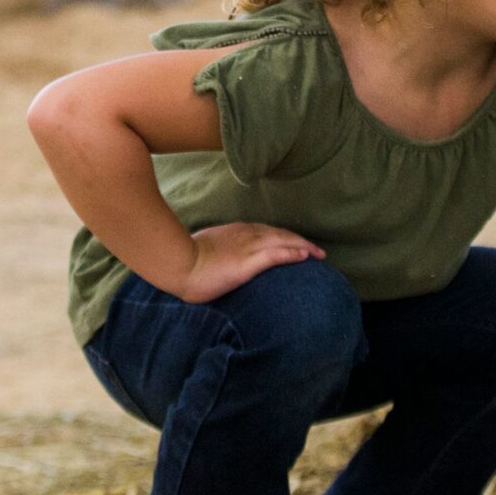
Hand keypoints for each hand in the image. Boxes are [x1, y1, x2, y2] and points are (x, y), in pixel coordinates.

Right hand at [171, 222, 325, 302]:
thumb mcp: (206, 249)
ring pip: (283, 242)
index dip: (286, 237)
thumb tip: (223, 258)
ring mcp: (247, 247)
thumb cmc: (185, 259)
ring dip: (303, 247)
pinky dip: (292, 254)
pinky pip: (275, 255)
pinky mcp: (247, 263)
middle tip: (318, 251)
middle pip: (281, 234)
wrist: (177, 263)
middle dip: (301, 241)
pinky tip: (305, 257)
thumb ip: (220, 250)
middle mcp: (246, 235)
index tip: (298, 244)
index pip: (268, 232)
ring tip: (319, 254)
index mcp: (237, 232)